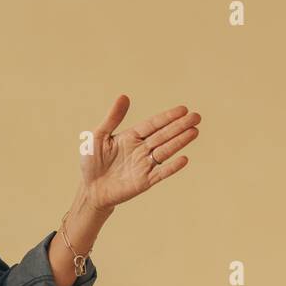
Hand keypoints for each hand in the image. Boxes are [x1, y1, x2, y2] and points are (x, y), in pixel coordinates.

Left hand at [81, 97, 199, 211]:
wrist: (90, 190)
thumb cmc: (91, 162)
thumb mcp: (98, 136)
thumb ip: (112, 118)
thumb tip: (124, 96)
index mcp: (131, 137)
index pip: (153, 124)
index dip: (167, 117)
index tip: (183, 109)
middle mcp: (141, 149)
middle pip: (163, 135)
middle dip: (180, 126)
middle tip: (196, 117)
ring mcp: (144, 165)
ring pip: (165, 151)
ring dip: (180, 142)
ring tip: (194, 131)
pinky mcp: (144, 181)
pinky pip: (160, 173)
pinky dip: (171, 167)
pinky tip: (184, 158)